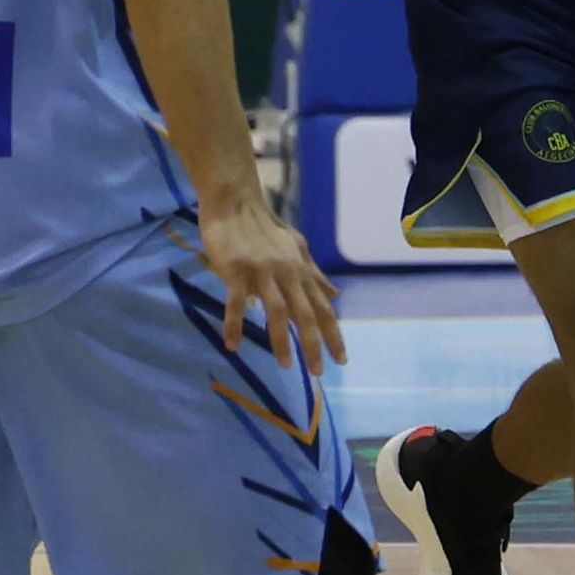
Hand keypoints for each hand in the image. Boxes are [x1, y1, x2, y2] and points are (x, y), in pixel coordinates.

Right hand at [198, 195, 345, 375]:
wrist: (235, 201)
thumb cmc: (263, 226)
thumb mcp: (296, 248)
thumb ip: (314, 274)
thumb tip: (336, 296)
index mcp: (300, 270)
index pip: (322, 308)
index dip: (333, 334)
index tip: (342, 360)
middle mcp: (286, 272)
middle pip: (305, 313)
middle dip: (314, 344)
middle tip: (317, 372)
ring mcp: (261, 272)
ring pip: (277, 310)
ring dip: (282, 339)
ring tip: (285, 364)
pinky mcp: (236, 270)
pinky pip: (235, 302)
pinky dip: (234, 324)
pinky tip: (232, 345)